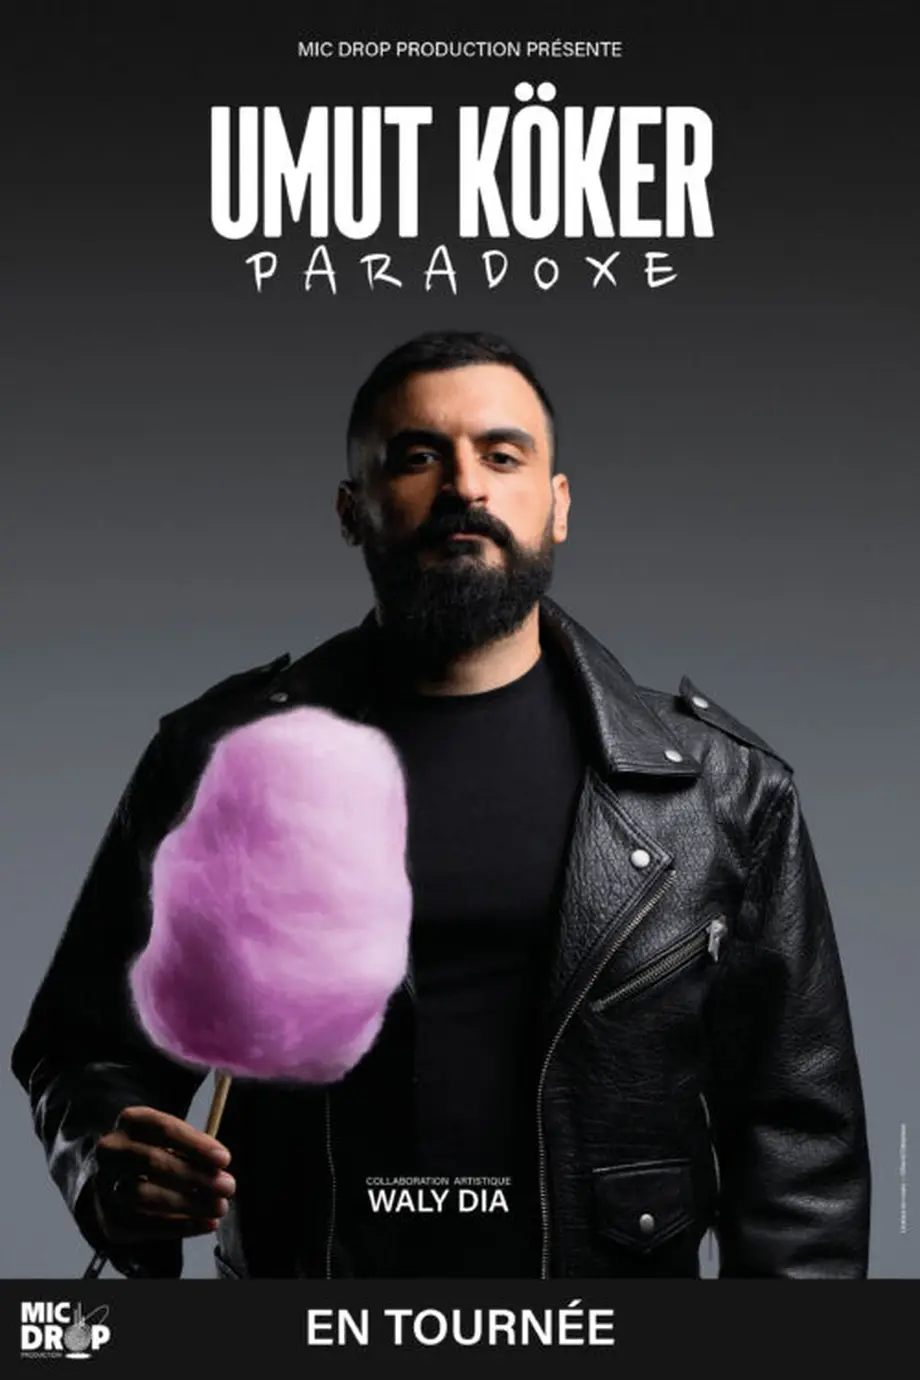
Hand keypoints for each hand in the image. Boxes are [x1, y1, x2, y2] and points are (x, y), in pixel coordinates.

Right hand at [90, 1105, 235, 1243]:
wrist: (119, 1178)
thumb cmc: (158, 1152)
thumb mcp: (174, 1138)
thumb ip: (194, 1147)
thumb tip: (219, 1167)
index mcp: (131, 1120)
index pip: (162, 1128)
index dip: (195, 1144)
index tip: (225, 1159)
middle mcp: (110, 1150)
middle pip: (152, 1161)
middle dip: (195, 1176)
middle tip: (227, 1186)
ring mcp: (104, 1185)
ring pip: (144, 1196)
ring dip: (188, 1204)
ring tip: (219, 1207)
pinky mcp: (108, 1218)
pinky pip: (142, 1225)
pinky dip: (178, 1226)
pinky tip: (204, 1224)